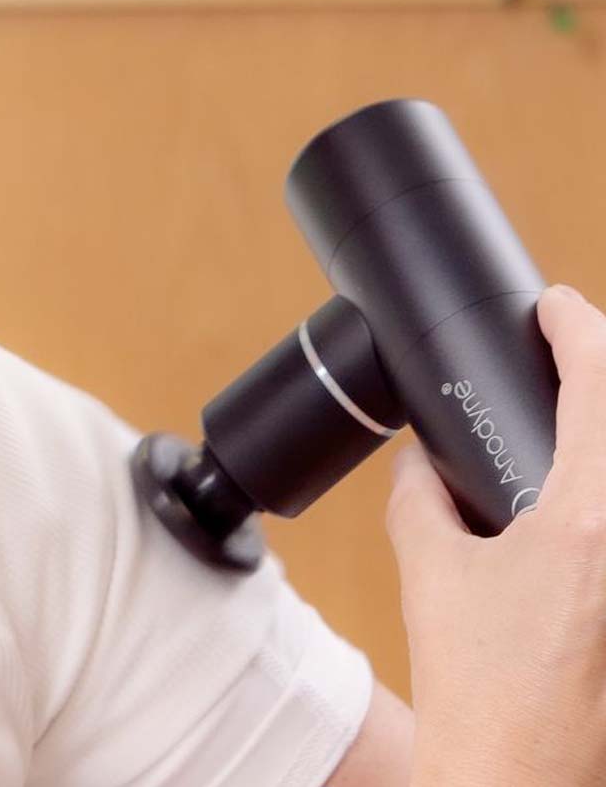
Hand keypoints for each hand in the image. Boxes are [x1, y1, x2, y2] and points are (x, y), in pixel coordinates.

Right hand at [386, 284, 605, 786]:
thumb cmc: (482, 700)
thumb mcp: (430, 577)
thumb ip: (419, 499)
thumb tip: (421, 462)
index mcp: (587, 524)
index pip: (598, 387)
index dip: (577, 328)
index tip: (555, 307)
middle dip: (599, 377)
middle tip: (567, 354)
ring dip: (600, 438)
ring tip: (567, 419)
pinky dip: (595, 494)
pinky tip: (568, 502)